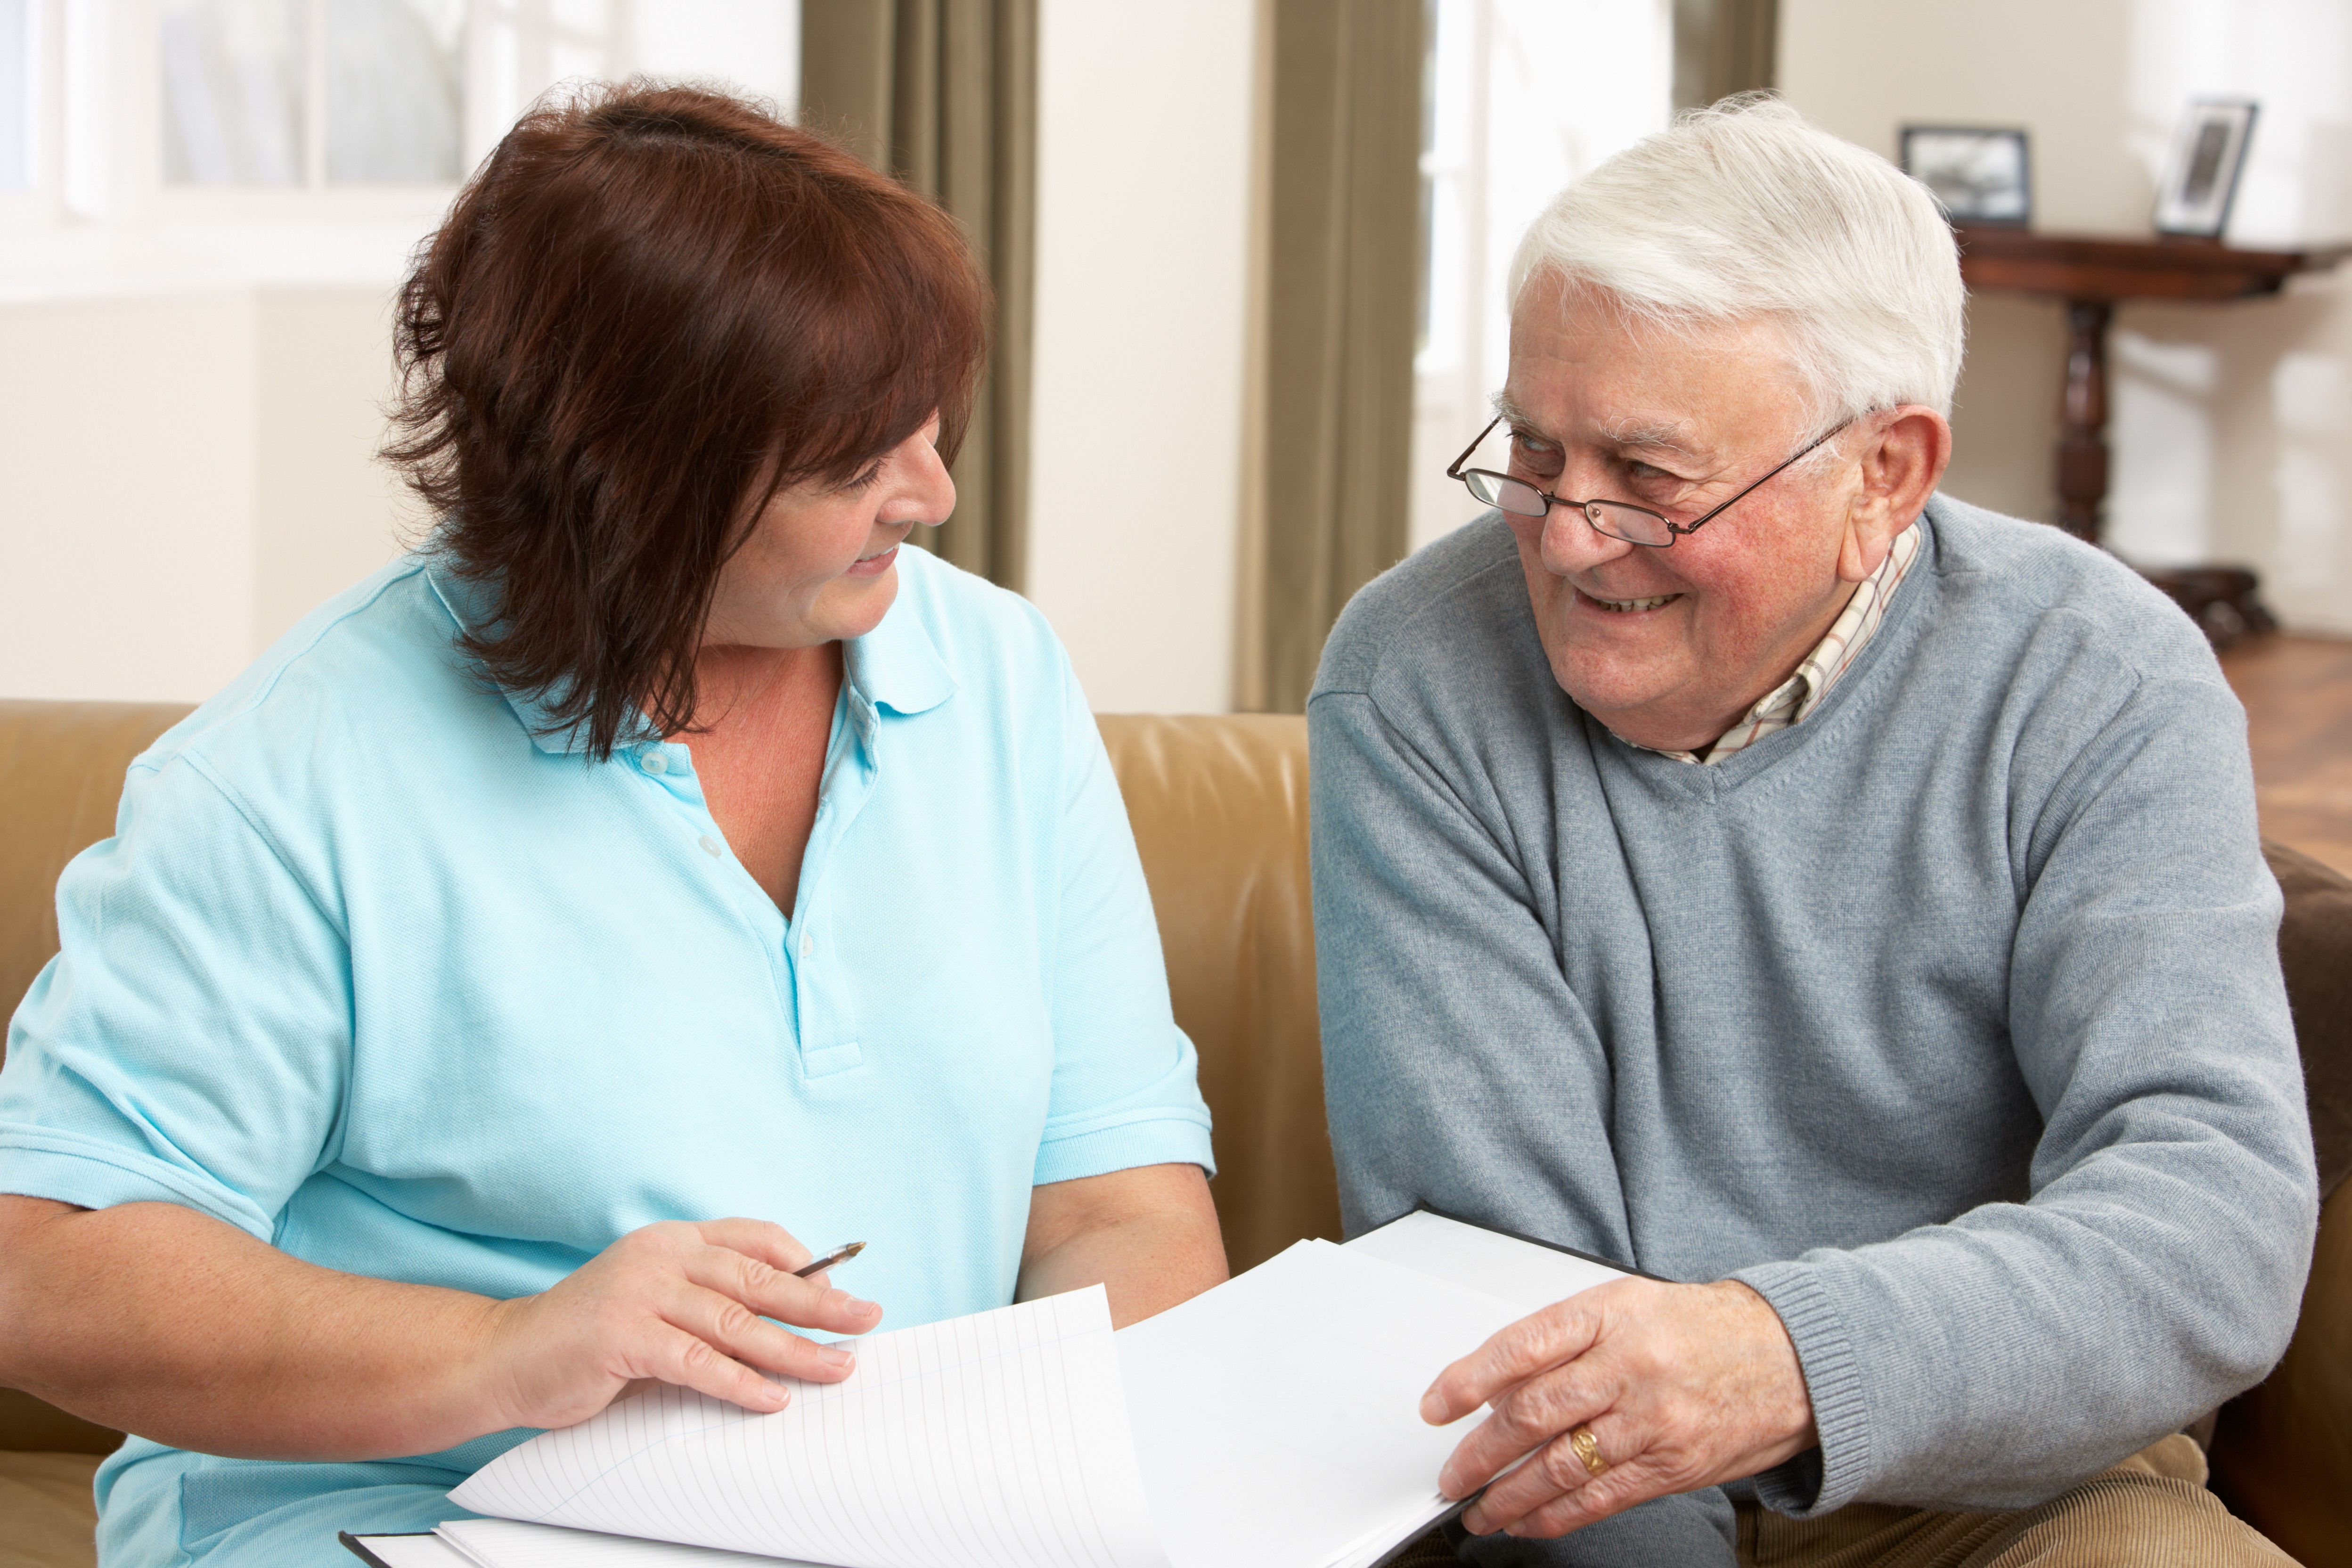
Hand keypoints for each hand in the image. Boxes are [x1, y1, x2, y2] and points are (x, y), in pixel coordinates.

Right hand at [474, 1219, 882, 1431]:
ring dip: (794, 1349)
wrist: (503, 1357)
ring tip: (835, 1367)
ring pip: (736, 1321)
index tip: (843, 1287)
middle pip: (759, 1277)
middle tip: (867, 1319)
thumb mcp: (654, 1301)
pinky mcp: (621, 1336)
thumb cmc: (588, 1335)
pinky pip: (695, 1360)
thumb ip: (707, 1303)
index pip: (755, 1237)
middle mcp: (661, 1256)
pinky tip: (772, 1397)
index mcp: (673, 1239)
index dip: (805, 1261)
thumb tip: (784, 1324)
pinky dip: (739, 1381)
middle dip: (821, 1301)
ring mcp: (640, 1292)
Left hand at [1419, 1277, 1813, 1538]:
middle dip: (1481, 1452)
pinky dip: (1556, 1516)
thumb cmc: (1702, 1328)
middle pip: (1535, 1413)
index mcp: (1611, 1314)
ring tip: (1478, 1511)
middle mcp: (1629, 1366)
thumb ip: (1565, 1342)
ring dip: (1509, 1496)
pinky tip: (1528, 1522)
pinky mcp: (1673, 1466)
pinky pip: (1601, 1498)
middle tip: (1451, 1475)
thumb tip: (1498, 1386)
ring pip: (1561, 1465)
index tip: (1438, 1405)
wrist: (1793, 1358)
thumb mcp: (1628, 1306)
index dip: (1470, 1378)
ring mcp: (1653, 1419)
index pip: (1523, 1346)